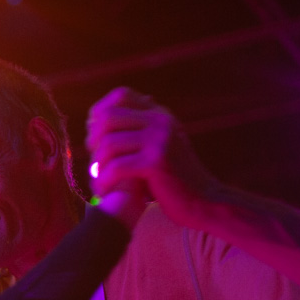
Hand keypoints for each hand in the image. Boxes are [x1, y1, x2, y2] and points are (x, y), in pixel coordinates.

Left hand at [88, 87, 214, 227]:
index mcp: (161, 115)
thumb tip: (102, 119)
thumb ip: (140, 132)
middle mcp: (161, 121)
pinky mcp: (156, 162)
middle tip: (94, 162)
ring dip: (97, 165)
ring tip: (97, 181)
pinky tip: (104, 191)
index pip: (121, 95)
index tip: (94, 136)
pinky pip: (116, 167)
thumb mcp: (161, 147)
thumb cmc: (177, 180)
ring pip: (109, 143)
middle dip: (93, 140)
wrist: (205, 203)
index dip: (99, 112)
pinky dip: (104, 180)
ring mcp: (159, 140)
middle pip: (108, 117)